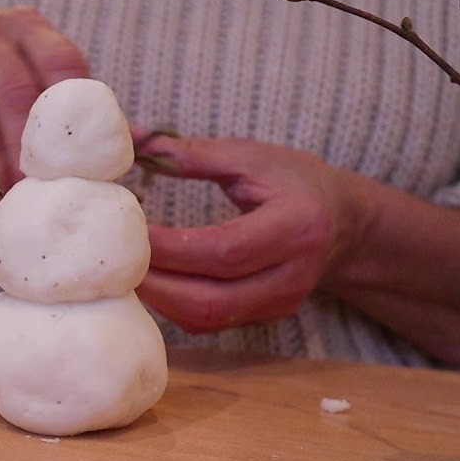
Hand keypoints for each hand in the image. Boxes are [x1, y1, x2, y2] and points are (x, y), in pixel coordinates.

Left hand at [136, 135, 359, 333]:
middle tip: (117, 263)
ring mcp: (283, 303)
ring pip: (210, 319)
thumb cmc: (294, 180)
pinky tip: (152, 284)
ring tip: (127, 274)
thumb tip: (130, 137)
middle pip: (213, 300)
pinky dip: (176, 307)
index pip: (223, 251)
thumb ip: (192, 154)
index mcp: (296, 226)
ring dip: (162, 302)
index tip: (131, 232)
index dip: (172, 249)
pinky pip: (214, 323)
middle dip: (158, 286)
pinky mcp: (269, 317)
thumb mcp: (250, 156)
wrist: (343, 221)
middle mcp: (294, 275)